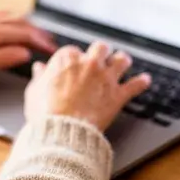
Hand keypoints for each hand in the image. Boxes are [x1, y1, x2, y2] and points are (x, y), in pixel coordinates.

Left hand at [0, 11, 56, 86]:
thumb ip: (0, 58)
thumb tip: (24, 52)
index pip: (22, 33)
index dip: (41, 41)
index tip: (54, 49)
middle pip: (18, 23)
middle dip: (37, 32)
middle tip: (51, 43)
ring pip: (8, 19)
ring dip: (25, 25)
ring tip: (37, 34)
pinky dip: (11, 22)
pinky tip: (8, 25)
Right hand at [24, 41, 150, 130]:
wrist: (62, 131)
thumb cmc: (45, 113)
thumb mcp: (34, 91)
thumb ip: (39, 77)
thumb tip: (39, 69)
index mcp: (66, 59)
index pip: (73, 51)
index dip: (74, 60)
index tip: (73, 67)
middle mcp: (89, 63)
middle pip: (101, 47)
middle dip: (101, 53)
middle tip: (100, 59)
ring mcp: (105, 78)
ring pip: (122, 60)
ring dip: (123, 61)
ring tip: (123, 62)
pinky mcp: (117, 95)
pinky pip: (135, 85)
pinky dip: (141, 82)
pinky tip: (145, 80)